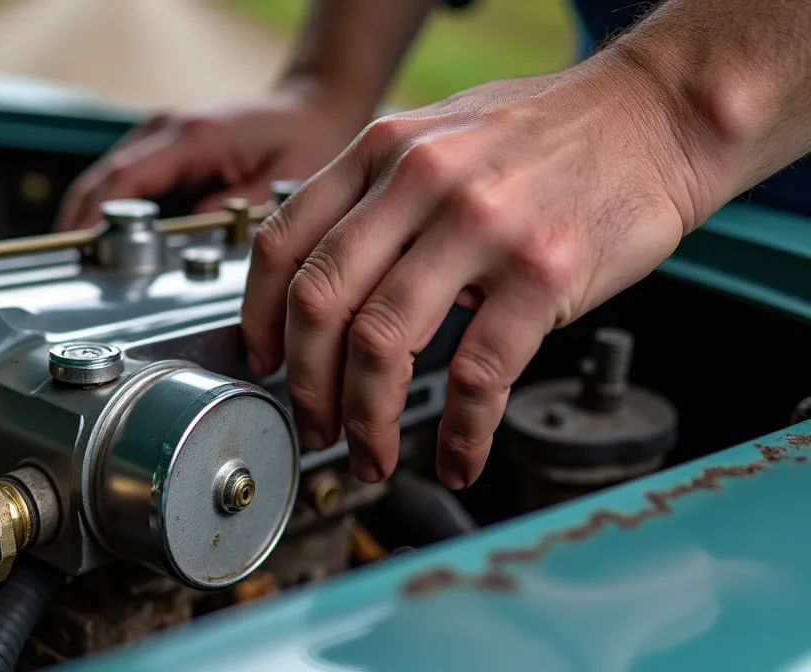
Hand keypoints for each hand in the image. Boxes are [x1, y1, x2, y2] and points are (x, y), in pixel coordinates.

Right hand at [55, 87, 368, 230]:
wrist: (312, 108)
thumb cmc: (303, 141)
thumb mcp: (283, 182)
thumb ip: (236, 211)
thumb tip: (191, 236)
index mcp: (193, 138)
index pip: (124, 179)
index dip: (94, 217)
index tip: (79, 250)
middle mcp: (169, 130)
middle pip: (103, 179)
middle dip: (79, 222)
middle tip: (67, 266)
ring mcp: (161, 134)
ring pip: (106, 178)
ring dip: (89, 214)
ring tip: (79, 257)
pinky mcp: (163, 144)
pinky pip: (123, 177)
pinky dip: (108, 205)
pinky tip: (105, 236)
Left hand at [241, 51, 712, 487]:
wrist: (655, 114)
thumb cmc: (549, 131)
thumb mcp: (437, 136)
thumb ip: (375, 197)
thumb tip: (320, 281)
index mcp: (381, 151)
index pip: (283, 244)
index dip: (258, 319)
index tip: (263, 364)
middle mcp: (420, 181)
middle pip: (321, 304)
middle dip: (306, 386)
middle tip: (314, 426)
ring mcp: (481, 225)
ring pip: (383, 345)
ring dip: (367, 421)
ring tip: (373, 454)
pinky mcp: (543, 271)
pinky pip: (479, 374)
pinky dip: (462, 432)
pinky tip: (460, 455)